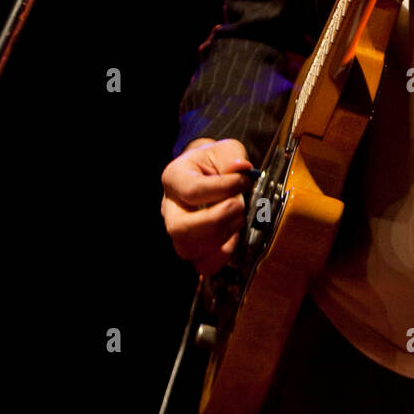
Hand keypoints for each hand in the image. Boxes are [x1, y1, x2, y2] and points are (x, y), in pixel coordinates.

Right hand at [160, 138, 252, 275]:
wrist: (209, 173)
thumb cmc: (215, 162)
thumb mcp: (225, 149)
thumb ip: (232, 156)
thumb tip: (240, 169)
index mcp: (174, 178)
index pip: (192, 191)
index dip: (222, 188)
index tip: (243, 180)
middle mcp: (170, 207)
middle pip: (179, 229)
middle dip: (216, 220)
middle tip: (238, 205)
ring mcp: (179, 231)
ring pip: (188, 249)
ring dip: (221, 236)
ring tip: (237, 218)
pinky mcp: (193, 247)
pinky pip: (202, 265)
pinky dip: (222, 255)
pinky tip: (233, 236)